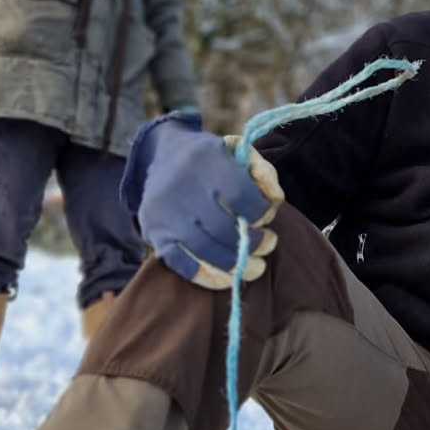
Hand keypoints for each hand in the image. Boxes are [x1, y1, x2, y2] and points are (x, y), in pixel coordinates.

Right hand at [120, 112, 283, 287]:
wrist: (162, 157)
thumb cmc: (211, 159)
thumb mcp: (239, 152)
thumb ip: (262, 172)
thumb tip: (275, 200)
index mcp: (206, 160)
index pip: (240, 195)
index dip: (260, 212)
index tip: (266, 218)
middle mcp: (183, 187)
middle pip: (223, 226)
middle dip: (252, 241)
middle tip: (267, 244)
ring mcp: (166, 213)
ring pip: (205, 248)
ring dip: (235, 263)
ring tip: (255, 266)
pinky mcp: (154, 232)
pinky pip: (179, 261)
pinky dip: (205, 275)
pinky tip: (226, 278)